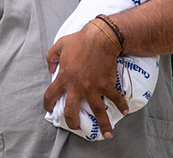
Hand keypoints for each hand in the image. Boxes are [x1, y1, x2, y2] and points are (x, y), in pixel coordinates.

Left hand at [44, 21, 127, 138]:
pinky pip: (115, 98)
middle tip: (76, 126)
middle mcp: (77, 87)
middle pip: (71, 111)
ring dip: (103, 124)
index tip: (50, 110)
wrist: (100, 39)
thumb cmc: (79, 41)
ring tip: (107, 133)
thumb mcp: (59, 45)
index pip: (51, 95)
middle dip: (73, 122)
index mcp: (64, 78)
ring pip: (97, 111)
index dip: (48, 104)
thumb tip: (49, 69)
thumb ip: (51, 57)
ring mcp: (93, 88)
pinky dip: (121, 105)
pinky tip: (124, 111)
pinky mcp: (107, 85)